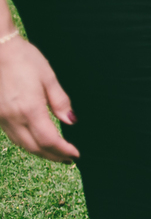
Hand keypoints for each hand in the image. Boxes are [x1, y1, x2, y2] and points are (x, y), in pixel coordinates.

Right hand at [0, 37, 78, 161]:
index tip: (76, 154)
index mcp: (29, 108)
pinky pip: (13, 136)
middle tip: (69, 159)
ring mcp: (1, 117)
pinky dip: (27, 143)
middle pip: (34, 147)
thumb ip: (60, 101)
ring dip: (40, 152)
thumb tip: (71, 121)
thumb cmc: (25, 59)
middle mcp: (12, 117)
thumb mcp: (49, 77)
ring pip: (22, 144)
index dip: (63, 150)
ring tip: (56, 154)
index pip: (48, 140)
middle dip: (53, 156)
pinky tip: (37, 141)